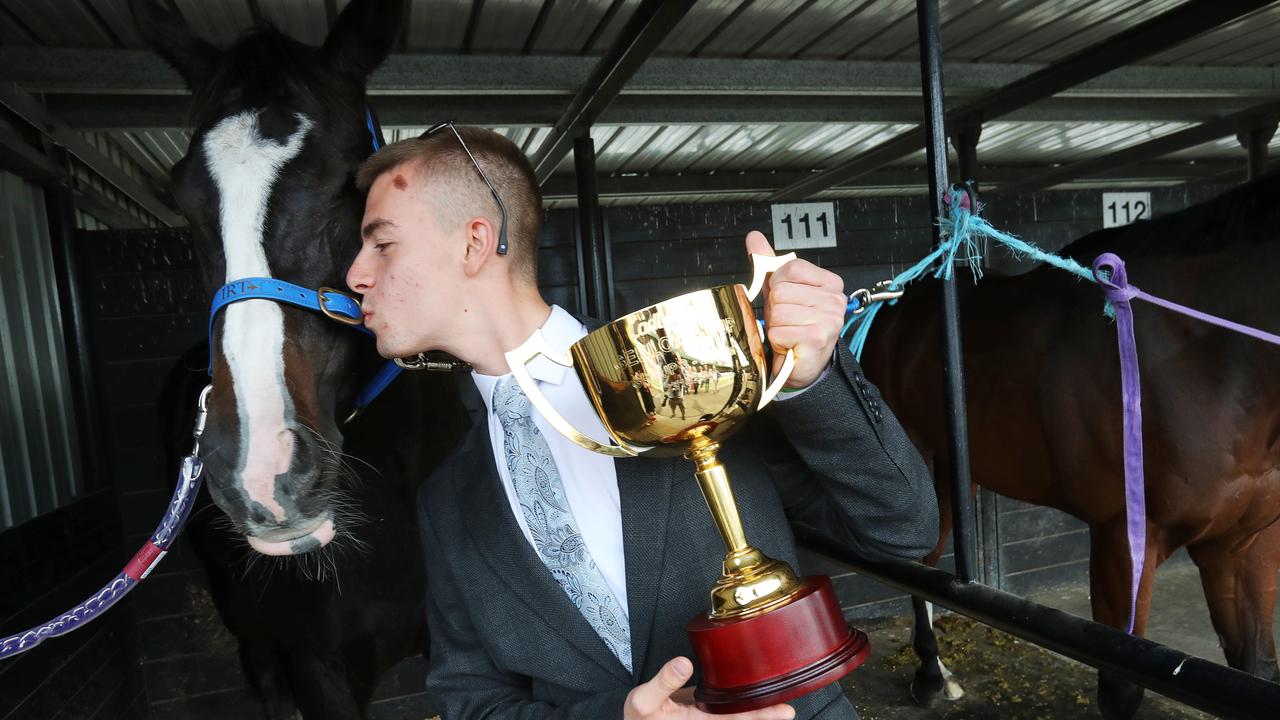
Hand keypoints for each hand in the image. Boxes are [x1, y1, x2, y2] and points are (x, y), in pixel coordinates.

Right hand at [624, 657, 794, 719]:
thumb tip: (683, 663)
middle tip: (788, 710)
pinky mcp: (703, 712)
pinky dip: (741, 705)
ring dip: (757, 710)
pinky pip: (727, 711)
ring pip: (736, 715)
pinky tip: (751, 696)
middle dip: (766, 715)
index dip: (759, 716)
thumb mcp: (643, 701)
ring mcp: (706, 718)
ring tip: (779, 704)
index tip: (781, 711)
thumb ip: (663, 682)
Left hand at [746, 231, 845, 388]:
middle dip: (775, 309)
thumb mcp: (781, 291)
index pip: (791, 268)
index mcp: (830, 283)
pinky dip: (779, 341)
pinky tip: (791, 345)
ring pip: (778, 312)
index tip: (787, 300)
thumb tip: (754, 237)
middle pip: (781, 291)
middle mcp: (835, 299)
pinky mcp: (817, 337)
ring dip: (776, 326)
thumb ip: (769, 263)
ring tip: (789, 333)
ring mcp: (829, 319)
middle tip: (787, 321)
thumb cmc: (794, 327)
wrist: (802, 365)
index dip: (778, 285)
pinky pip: (780, 331)